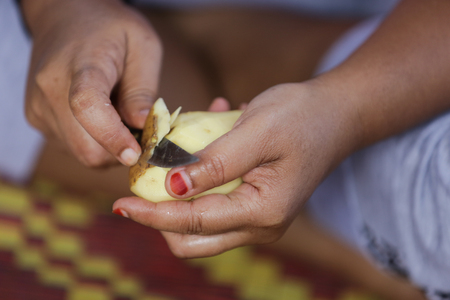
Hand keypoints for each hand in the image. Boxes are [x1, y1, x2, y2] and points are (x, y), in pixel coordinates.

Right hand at [22, 0, 161, 166]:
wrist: (63, 15)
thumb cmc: (110, 28)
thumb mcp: (143, 46)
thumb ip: (143, 89)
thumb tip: (141, 126)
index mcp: (81, 64)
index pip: (87, 106)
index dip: (112, 136)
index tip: (134, 153)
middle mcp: (50, 88)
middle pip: (85, 145)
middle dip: (120, 151)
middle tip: (141, 133)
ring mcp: (39, 106)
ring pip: (81, 153)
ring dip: (108, 148)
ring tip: (118, 116)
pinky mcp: (36, 117)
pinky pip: (72, 147)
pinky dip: (94, 142)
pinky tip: (101, 117)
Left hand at [113, 82, 358, 257]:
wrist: (335, 114)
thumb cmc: (301, 117)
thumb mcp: (256, 132)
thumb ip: (214, 163)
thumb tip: (172, 189)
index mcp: (264, 212)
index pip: (195, 223)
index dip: (153, 215)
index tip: (120, 204)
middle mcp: (260, 224)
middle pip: (194, 240)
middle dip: (162, 215)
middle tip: (144, 182)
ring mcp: (258, 217)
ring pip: (201, 225)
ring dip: (181, 194)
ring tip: (182, 147)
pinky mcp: (254, 203)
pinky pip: (216, 202)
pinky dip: (201, 180)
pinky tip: (208, 139)